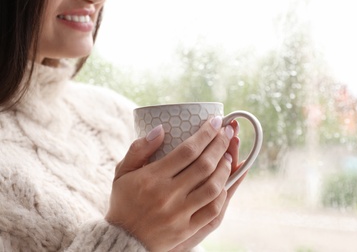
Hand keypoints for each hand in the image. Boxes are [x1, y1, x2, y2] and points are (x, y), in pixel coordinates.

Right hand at [105, 117, 236, 250]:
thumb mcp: (122, 172)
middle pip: (204, 165)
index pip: (187, 150)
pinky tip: (225, 183)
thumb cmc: (124, 201)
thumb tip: (160, 129)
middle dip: (220, 144)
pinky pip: (212, 210)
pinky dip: (223, 194)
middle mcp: (167, 195)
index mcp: (152, 178)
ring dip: (225, 168)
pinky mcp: (186, 229)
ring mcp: (179, 213)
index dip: (205, 134)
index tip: (216, 121)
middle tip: (227, 132)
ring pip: (212, 187)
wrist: (123, 239)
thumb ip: (139, 149)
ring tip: (229, 155)